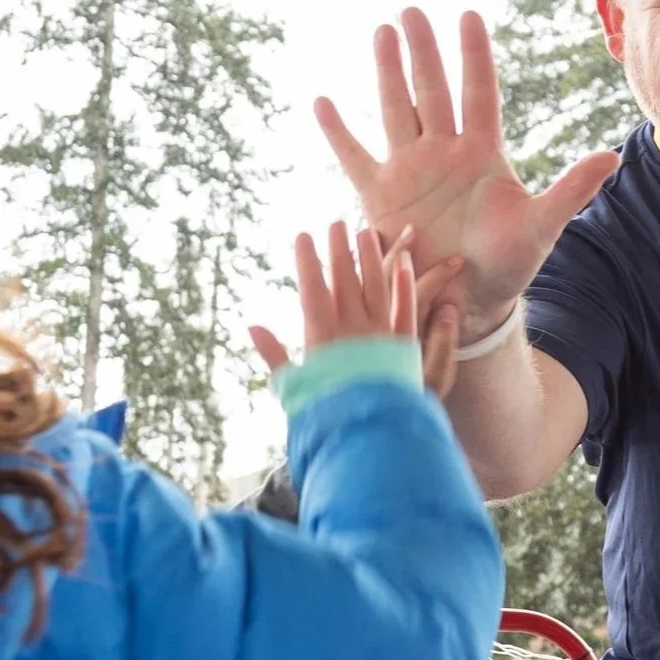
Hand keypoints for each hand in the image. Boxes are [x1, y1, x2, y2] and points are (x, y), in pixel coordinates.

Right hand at [248, 221, 464, 398]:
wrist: (369, 435)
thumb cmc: (327, 414)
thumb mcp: (294, 388)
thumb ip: (276, 355)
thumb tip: (252, 327)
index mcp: (322, 338)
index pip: (312, 289)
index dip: (307, 261)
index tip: (303, 236)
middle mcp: (353, 330)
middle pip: (345, 281)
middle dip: (338, 250)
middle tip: (335, 223)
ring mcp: (382, 335)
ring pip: (377, 287)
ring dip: (371, 258)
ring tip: (367, 232)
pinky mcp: (406, 346)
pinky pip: (406, 309)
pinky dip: (404, 285)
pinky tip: (402, 264)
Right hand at [315, 9, 618, 342]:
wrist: (470, 301)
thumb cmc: (510, 264)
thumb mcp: (542, 226)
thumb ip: (572, 189)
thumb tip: (612, 157)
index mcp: (483, 152)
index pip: (479, 92)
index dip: (474, 56)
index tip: (468, 15)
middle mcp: (444, 152)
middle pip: (431, 90)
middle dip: (422, 51)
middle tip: (410, 10)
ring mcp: (411, 170)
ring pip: (396, 110)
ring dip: (387, 72)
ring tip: (381, 33)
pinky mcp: (381, 196)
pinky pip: (355, 158)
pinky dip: (338, 133)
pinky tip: (322, 102)